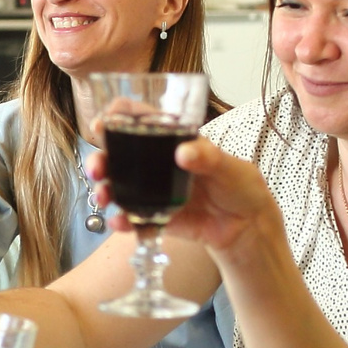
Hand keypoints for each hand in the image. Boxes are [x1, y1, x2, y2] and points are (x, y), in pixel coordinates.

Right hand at [92, 136, 281, 255]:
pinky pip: (135, 219)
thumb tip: (184, 152)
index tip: (103, 122)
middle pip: (120, 157)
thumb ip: (208, 158)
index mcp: (174, 143)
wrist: (249, 228)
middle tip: (97, 167)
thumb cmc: (242, 187)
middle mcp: (159, 166)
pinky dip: (123, 221)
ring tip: (103, 196)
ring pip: (120, 187)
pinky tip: (118, 221)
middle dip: (102, 159)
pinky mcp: (158, 218)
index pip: (141, 123)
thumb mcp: (230, 167)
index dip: (118, 119)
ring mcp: (155, 193)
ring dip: (105, 190)